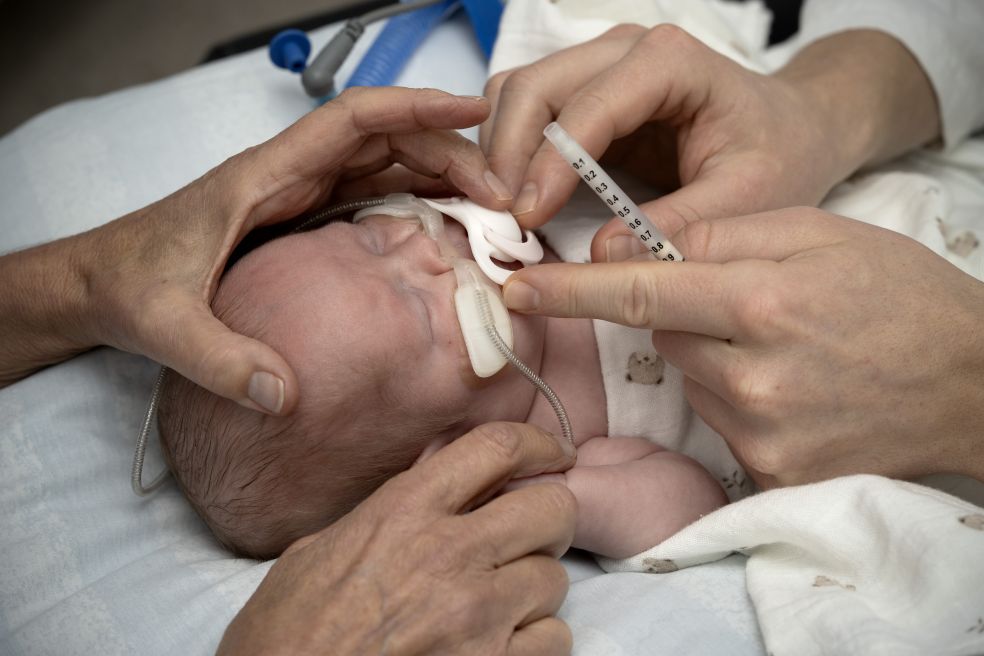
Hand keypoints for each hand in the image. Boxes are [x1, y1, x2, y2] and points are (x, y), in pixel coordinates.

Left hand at [0, 87, 514, 413]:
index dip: (415, 110)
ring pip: (385, 166)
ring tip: (492, 209)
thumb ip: (220, 358)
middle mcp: (290, 177)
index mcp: (264, 177)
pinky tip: (448, 230)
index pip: (352, 122)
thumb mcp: (167, 324)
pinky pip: (373, 197)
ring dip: (441, 176)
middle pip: (385, 141)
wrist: (101, 283)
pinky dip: (417, 202)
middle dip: (450, 153)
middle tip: (503, 194)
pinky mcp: (303, 219)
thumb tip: (283, 397)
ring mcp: (299, 196)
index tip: (472, 113)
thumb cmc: (129, 286)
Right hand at [217, 422, 577, 655]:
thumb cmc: (286, 632)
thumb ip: (387, 512)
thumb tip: (430, 486)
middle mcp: (448, 554)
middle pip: (552, 507)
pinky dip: (535, 639)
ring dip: (534, 585)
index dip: (539, 443)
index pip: (497, 448)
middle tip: (531, 531)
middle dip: (550, 515)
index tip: (552, 453)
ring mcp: (475, 616)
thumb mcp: (322, 549)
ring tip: (500, 599)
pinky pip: (553, 637)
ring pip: (554, 576)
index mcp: (404, 511)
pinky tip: (501, 641)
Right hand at [480, 25, 938, 261]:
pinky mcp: (584, 94)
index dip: (548, 163)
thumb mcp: (747, 199)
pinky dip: (508, 153)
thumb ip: (679, 225)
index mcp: (668, 63)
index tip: (526, 218)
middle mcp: (624, 51)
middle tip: (497, 220)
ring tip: (501, 214)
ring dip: (498, 152)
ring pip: (516, 94)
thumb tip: (601, 259)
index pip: (586, 106)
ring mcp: (598, 67)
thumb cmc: (777, 157)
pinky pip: (525, 113)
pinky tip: (514, 198)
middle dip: (506, 154)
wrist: (790, 131)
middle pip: (532, 87)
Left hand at [501, 209, 983, 486]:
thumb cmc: (896, 292)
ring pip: (689, 378)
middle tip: (750, 306)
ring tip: (784, 349)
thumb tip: (635, 248)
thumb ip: (721, 235)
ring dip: (713, 357)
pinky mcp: (770, 472)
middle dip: (684, 314)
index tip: (515, 289)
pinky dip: (738, 400)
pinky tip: (791, 390)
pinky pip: (718, 422)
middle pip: (662, 334)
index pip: (637, 290)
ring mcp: (760, 432)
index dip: (569, 289)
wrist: (971, 382)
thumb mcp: (818, 232)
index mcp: (760, 301)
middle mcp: (753, 374)